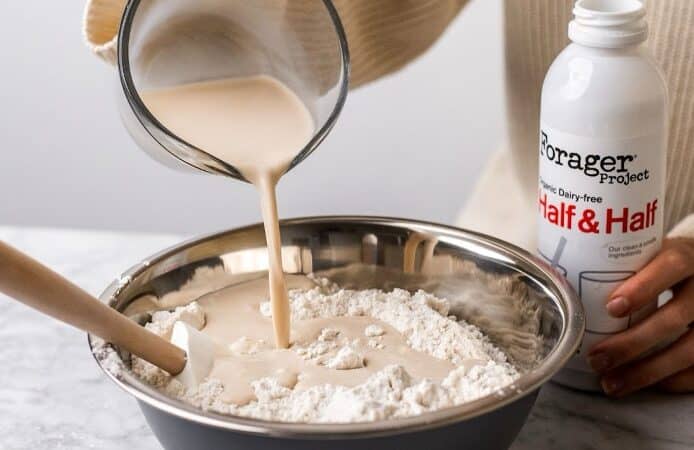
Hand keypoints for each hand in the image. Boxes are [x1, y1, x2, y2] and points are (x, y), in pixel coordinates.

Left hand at [587, 237, 693, 395]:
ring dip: (646, 371)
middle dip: (632, 343)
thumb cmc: (664, 264)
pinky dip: (669, 381)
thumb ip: (618, 266)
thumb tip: (559, 279)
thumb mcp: (648, 254)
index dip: (643, 288)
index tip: (612, 307)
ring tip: (610, 382)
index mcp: (687, 257)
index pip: (672, 266)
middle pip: (676, 317)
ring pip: (690, 350)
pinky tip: (640, 384)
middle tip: (597, 357)